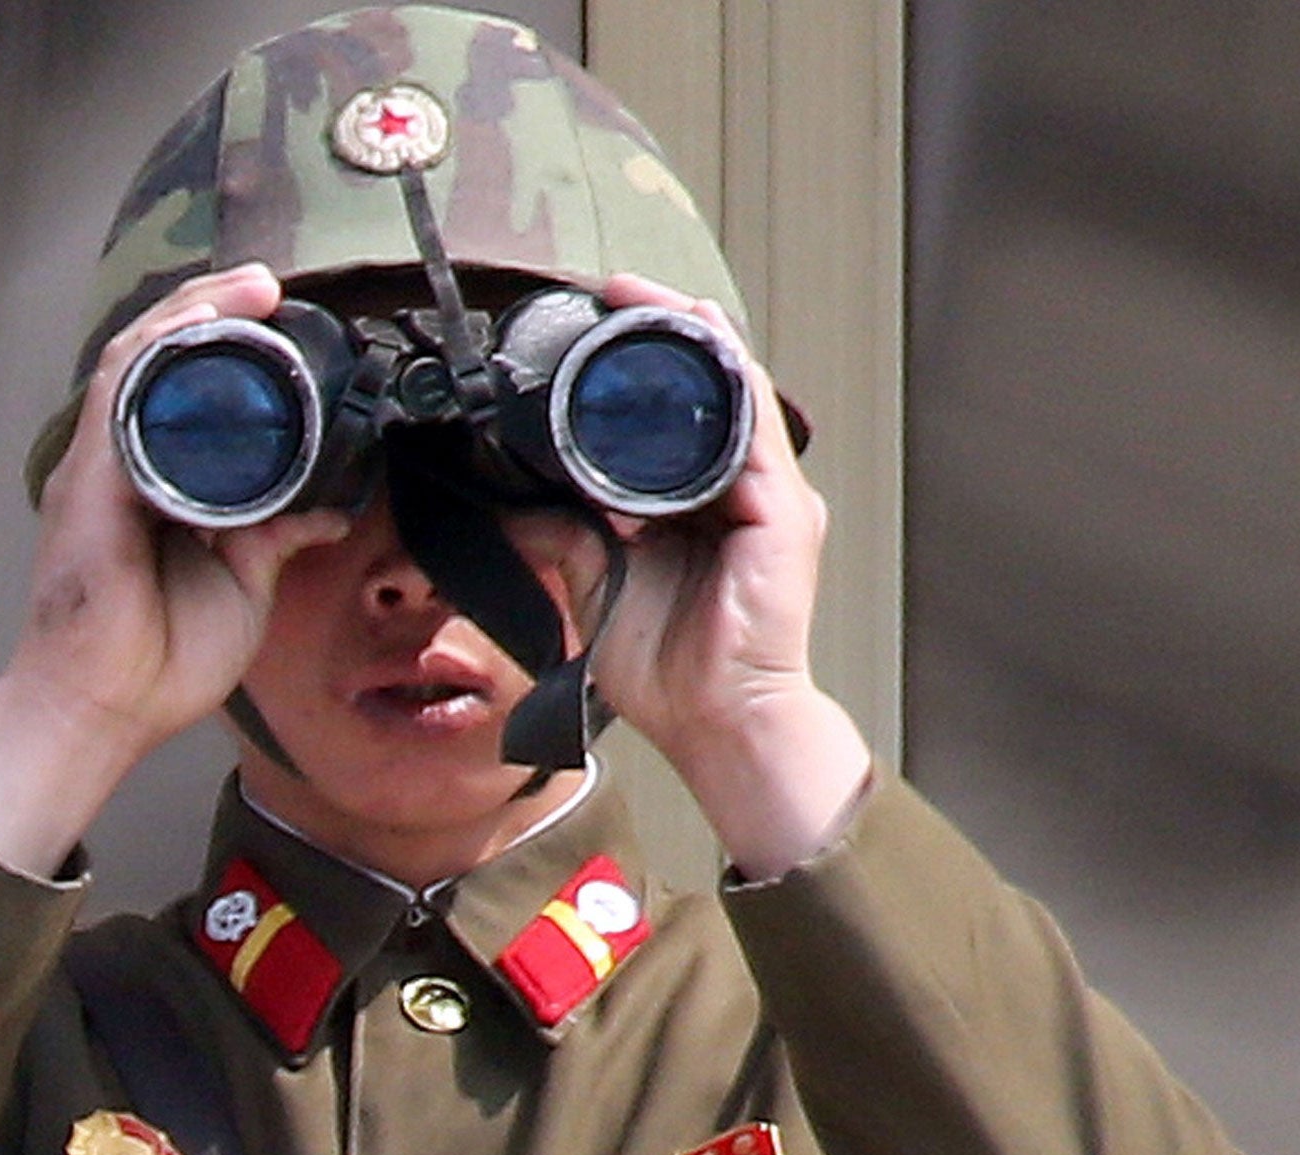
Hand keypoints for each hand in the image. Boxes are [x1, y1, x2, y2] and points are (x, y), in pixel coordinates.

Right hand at [0, 264, 349, 873]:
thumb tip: (328, 513)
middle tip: (269, 287)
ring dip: (191, 314)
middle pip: (158, 360)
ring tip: (246, 290)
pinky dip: (156, 350)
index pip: (183, 392)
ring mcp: (99, 468)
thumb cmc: (161, 659)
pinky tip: (195, 323)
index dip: (225, 347)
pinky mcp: (89, 481)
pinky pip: (117, 392)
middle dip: (211, 310)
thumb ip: (276, 538)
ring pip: (136, 360)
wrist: (109, 709)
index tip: (280, 323)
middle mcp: (120, 465)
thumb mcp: (244, 584)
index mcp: (156, 486)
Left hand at [588, 273, 869, 877]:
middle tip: (614, 289)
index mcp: (702, 504)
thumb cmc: (669, 667)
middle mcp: (742, 492)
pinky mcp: (783, 514)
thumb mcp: (599, 578)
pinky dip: (726, 383)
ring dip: (692, 340)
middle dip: (663, 331)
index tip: (594, 319)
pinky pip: (754, 431)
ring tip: (648, 298)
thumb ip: (567, 531)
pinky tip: (700, 343)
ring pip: (733, 394)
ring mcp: (770, 499)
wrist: (714, 721)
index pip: (673, 411)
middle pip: (707, 389)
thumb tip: (515, 501)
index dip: (639, 361)